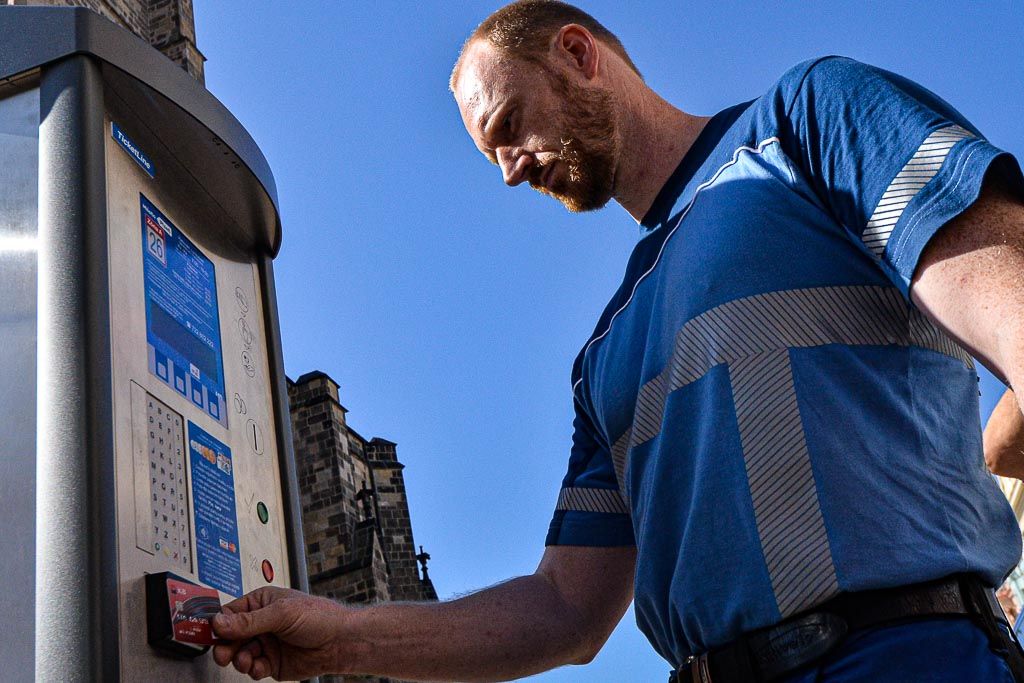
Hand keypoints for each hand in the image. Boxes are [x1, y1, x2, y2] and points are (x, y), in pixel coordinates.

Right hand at [211, 586, 348, 679]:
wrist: (339, 642)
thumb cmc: (318, 617)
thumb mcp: (281, 613)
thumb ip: (248, 621)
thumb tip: (220, 623)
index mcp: (261, 603)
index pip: (230, 613)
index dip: (218, 624)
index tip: (210, 634)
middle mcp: (261, 623)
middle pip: (230, 637)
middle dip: (225, 646)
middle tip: (223, 653)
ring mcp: (265, 643)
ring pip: (239, 654)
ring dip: (239, 659)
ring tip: (247, 659)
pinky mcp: (271, 663)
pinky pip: (252, 668)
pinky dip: (252, 669)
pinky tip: (259, 666)